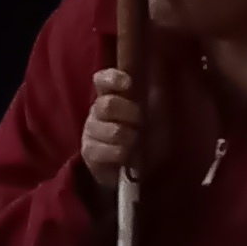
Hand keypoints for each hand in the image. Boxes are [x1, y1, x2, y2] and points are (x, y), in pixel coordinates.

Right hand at [77, 68, 145, 189]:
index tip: (128, 84)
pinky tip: (126, 156)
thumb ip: (154, 95)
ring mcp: (91, 131)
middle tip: (140, 122)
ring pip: (111, 130)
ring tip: (136, 143)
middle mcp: (97, 111)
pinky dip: (122, 154)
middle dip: (129, 114)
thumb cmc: (146, 137)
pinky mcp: (89, 151)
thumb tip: (157, 73)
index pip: (102, 80)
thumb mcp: (157, 115)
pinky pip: (107, 150)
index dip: (112, 79)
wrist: (135, 172)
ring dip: (129, 138)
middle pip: (107, 105)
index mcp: (112, 96)